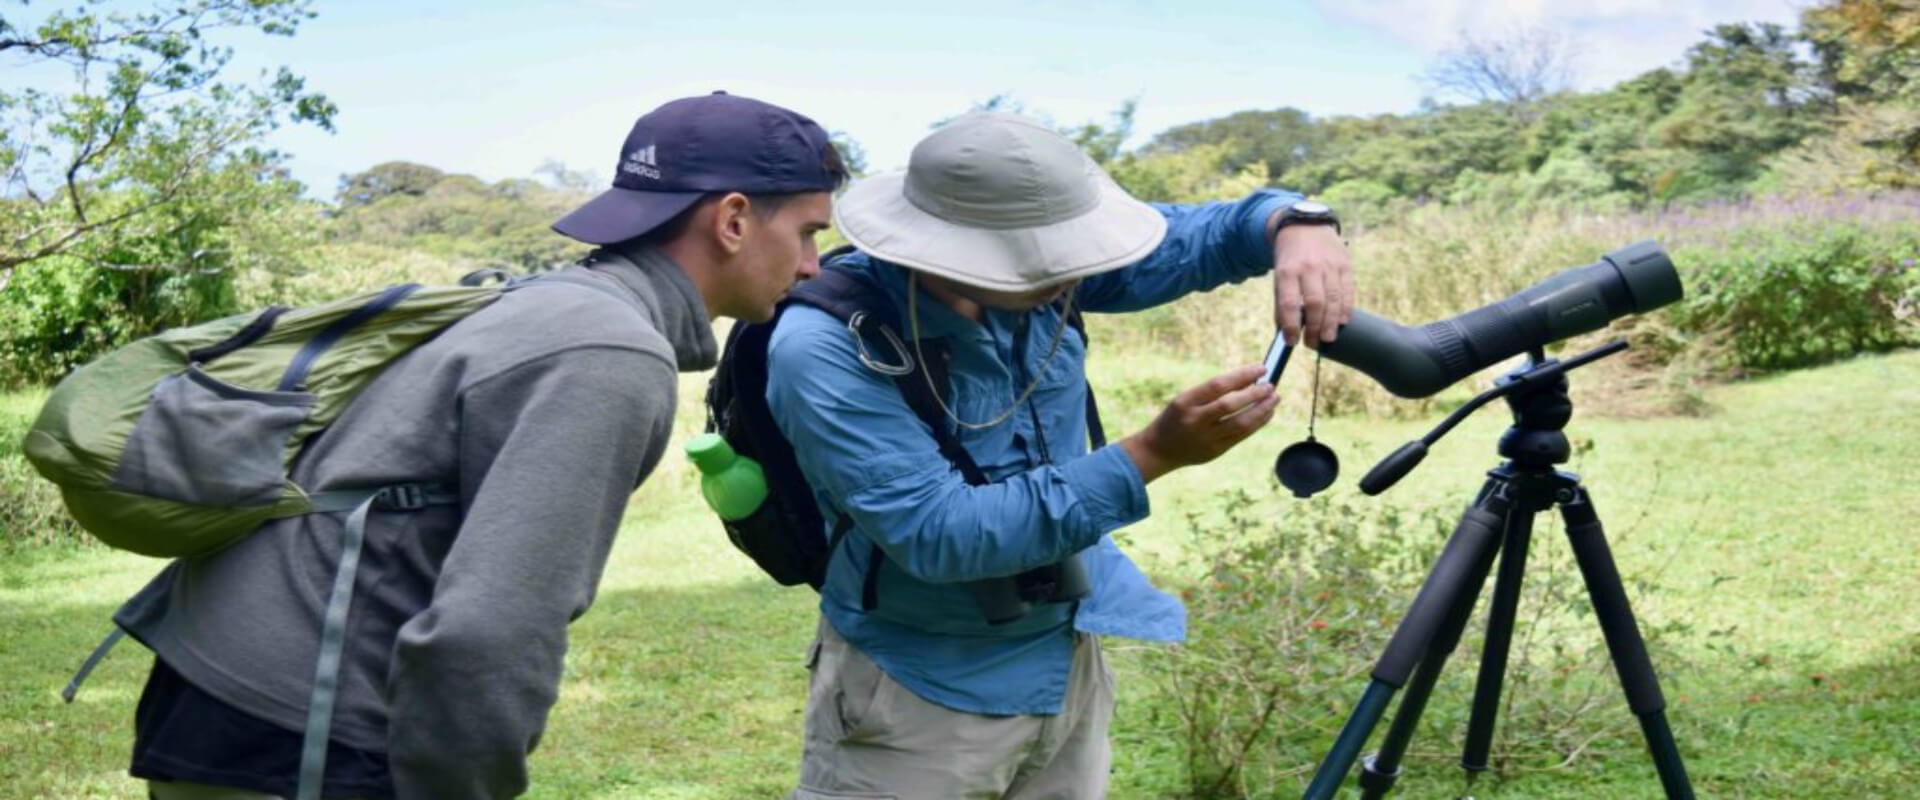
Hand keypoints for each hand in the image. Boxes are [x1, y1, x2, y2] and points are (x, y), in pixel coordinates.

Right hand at [1120, 364, 1278, 483]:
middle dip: (1255, 394)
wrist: (1159, 449)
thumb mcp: (1186, 399)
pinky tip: (1267, 413)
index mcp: (1185, 402)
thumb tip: (1248, 379)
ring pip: (1240, 423)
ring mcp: (1206, 438)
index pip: (1218, 385)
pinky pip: (1242, 436)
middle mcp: (1195, 420)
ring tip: (1275, 398)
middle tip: (1271, 386)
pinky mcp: (1216, 451)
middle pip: (1230, 405)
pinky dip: (1258, 423)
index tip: (1260, 369)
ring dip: (1261, 410)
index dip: (1242, 375)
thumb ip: (1213, 392)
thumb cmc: (1177, 417)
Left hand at [1272, 223, 1354, 345]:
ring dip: (1331, 323)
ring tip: (1328, 337)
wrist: (1305, 226)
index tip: (1292, 341)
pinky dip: (1346, 308)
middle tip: (1313, 343)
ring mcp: (1329, 264)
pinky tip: (1343, 322)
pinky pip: (1348, 290)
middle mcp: (1309, 267)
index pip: (1289, 303)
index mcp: (1287, 271)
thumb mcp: (1279, 276)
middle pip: (1315, 303)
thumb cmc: (1290, 259)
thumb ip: (1282, 303)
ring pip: (1333, 299)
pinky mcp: (1345, 263)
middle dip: (1314, 328)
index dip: (1291, 326)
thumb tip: (1286, 334)